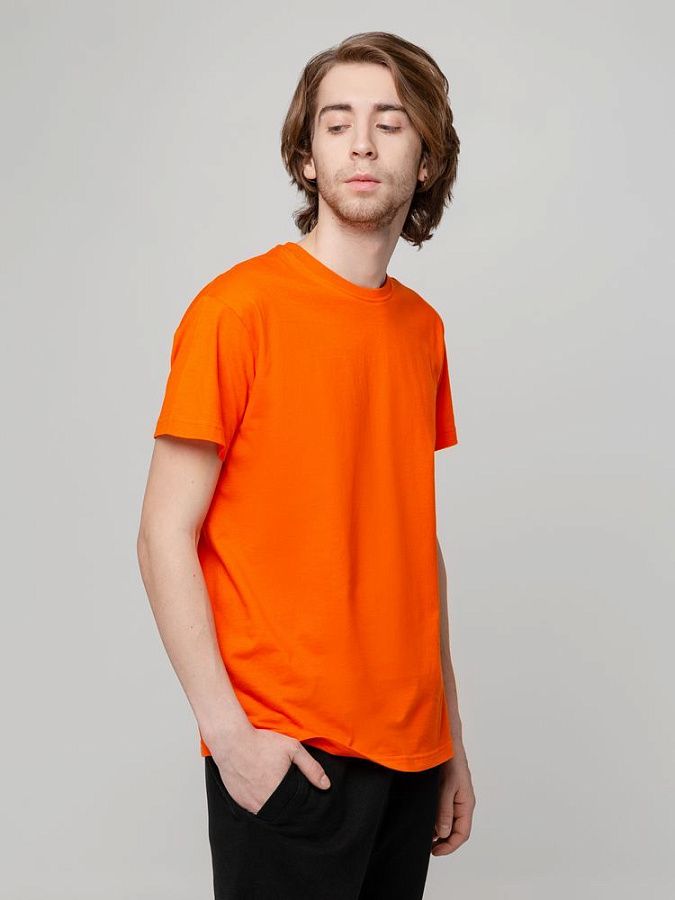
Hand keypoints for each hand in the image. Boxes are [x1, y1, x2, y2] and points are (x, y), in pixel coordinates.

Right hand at [210, 726, 331, 814]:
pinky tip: (261, 788)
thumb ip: (311, 768)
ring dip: (273, 805)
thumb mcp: (292, 749)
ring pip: (267, 812)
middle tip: (288, 790)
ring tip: (275, 789)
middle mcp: (263, 803)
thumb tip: (326, 785)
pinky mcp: (238, 802)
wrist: (232, 741)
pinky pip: (253, 808)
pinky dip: (259, 802)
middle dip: (288, 805)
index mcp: (279, 793)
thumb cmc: (262, 742)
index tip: (302, 797)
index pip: (296, 810)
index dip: (300, 805)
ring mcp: (249, 804)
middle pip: (281, 813)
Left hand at [431, 752, 475, 855]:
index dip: (450, 846)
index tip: (435, 852)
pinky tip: (427, 819)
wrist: (446, 742)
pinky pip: (445, 811)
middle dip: (444, 841)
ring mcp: (456, 798)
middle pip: (456, 830)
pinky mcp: (449, 792)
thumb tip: (443, 833)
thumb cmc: (450, 762)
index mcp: (466, 804)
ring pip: (450, 821)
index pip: (462, 833)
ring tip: (426, 835)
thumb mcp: (446, 788)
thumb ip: (444, 811)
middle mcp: (463, 803)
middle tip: (429, 847)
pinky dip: (437, 818)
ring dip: (439, 830)